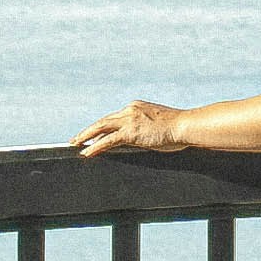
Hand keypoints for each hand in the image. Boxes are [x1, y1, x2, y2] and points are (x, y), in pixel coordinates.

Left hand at [70, 101, 185, 157]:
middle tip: (76, 139)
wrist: (185, 125)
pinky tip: (86, 153)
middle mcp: (130, 110)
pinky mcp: (131, 132)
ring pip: (101, 127)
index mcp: (136, 107)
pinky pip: (108, 140)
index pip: (114, 117)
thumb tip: (144, 136)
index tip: (93, 133)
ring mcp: (129, 120)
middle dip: (88, 130)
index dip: (102, 126)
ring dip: (85, 136)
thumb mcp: (159, 124)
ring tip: (74, 145)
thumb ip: (147, 128)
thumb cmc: (179, 128)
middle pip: (104, 120)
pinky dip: (95, 147)